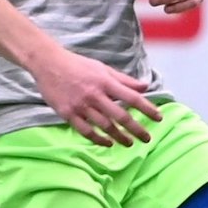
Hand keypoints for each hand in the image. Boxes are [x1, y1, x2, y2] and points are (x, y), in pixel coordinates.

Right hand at [31, 46, 161, 146]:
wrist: (48, 64)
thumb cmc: (77, 65)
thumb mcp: (103, 68)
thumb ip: (124, 80)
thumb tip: (145, 87)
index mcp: (105, 82)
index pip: (132, 98)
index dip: (147, 109)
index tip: (159, 118)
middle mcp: (95, 95)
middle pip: (121, 116)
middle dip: (137, 129)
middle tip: (147, 138)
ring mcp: (81, 106)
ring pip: (105, 126)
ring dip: (120, 137)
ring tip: (129, 143)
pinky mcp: (68, 114)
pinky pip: (86, 131)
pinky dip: (98, 139)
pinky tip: (107, 143)